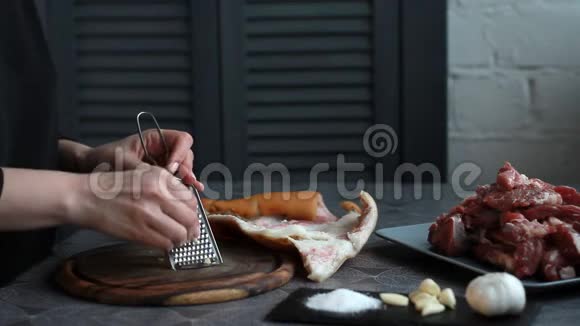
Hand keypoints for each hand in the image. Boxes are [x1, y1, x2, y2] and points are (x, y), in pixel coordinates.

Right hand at [71, 166, 199, 249]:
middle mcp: (158, 193)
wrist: (85, 197)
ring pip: (181, 233)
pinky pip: (165, 243)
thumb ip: (165, 188)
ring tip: (177, 240)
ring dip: (181, 239)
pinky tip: (164, 243)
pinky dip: (168, 246)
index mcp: (160, 178)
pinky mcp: (139, 231)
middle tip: (191, 233)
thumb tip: (186, 206)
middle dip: (193, 228)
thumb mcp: (143, 176)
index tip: (190, 216)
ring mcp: (149, 213)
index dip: (193, 210)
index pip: (190, 198)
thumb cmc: (112, 187)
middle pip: (190, 217)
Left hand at [81, 129, 203, 190]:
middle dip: (185, 169)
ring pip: (184, 169)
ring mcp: (163, 162)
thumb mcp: (125, 163)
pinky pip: (176, 180)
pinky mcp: (161, 176)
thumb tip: (165, 178)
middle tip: (182, 182)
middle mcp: (162, 149)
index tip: (172, 168)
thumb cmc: (103, 159)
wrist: (91, 169)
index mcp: (155, 138)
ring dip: (185, 180)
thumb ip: (145, 170)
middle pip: (186, 155)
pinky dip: (181, 188)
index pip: (181, 140)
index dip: (181, 153)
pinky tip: (186, 195)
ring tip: (184, 191)